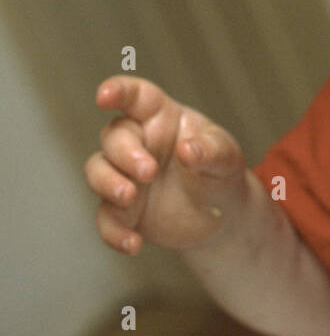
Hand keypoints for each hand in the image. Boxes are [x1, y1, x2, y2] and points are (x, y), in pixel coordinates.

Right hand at [85, 76, 247, 253]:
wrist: (222, 217)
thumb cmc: (221, 173)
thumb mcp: (227, 159)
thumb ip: (211, 150)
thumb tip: (188, 149)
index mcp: (160, 119)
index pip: (135, 96)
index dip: (117, 91)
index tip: (104, 96)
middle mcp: (137, 143)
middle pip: (113, 137)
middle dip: (125, 153)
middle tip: (148, 172)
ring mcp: (125, 176)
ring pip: (97, 171)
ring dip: (107, 183)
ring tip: (129, 197)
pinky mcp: (122, 211)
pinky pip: (106, 218)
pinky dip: (114, 232)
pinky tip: (133, 244)